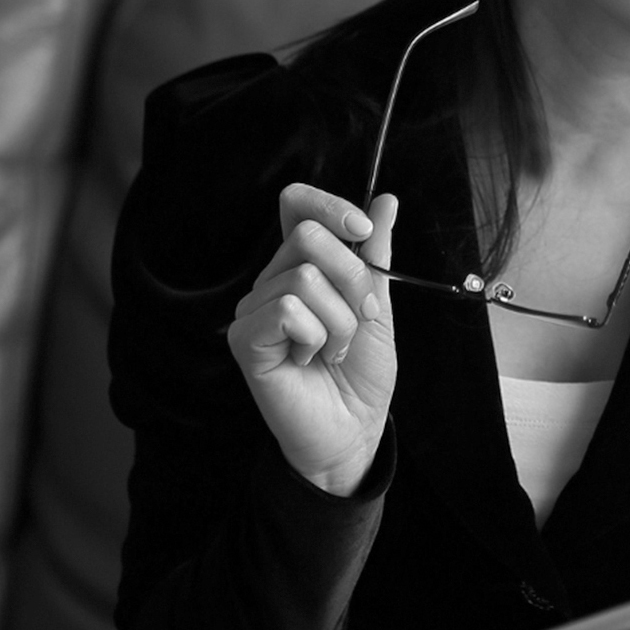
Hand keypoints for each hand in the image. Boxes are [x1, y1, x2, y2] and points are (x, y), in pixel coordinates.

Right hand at [226, 185, 397, 494]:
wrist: (354, 429)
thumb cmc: (361, 373)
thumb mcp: (378, 305)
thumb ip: (375, 255)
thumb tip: (385, 201)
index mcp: (302, 265)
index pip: (297, 204)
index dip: (330, 205)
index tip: (364, 231)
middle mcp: (272, 281)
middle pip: (307, 235)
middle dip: (352, 278)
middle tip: (362, 319)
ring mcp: (254, 309)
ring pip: (304, 278)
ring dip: (340, 321)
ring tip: (336, 350)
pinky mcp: (244, 339)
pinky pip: (287, 310)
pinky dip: (316, 336)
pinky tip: (311, 359)